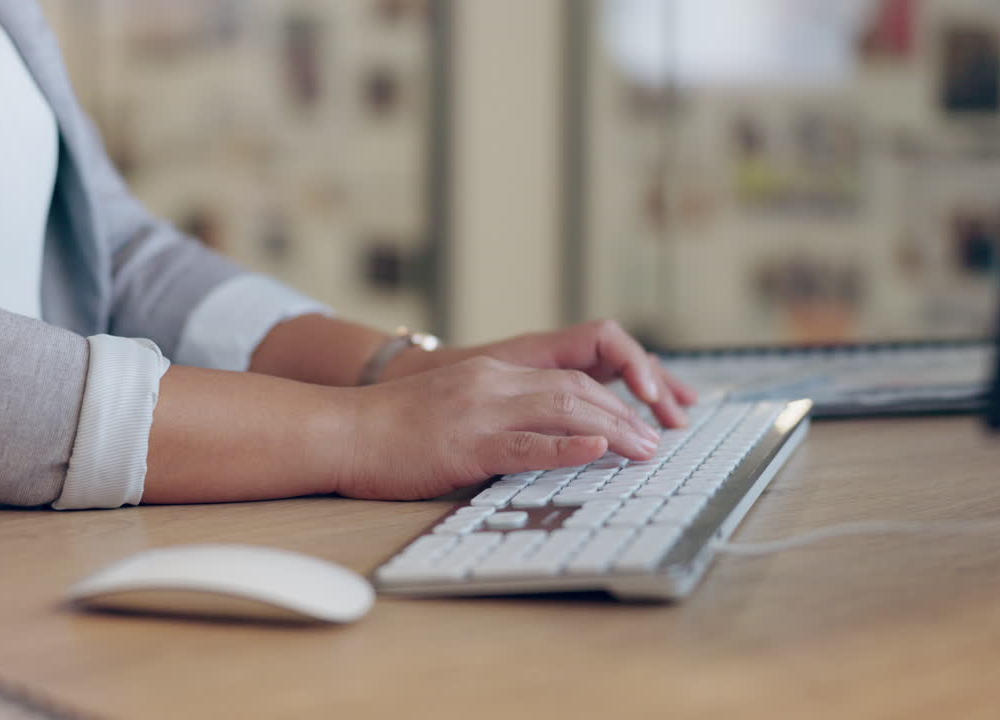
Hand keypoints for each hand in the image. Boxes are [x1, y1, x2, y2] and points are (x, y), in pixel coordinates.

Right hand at [390, 320, 697, 427]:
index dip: (612, 398)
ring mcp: (479, 411)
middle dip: (625, 413)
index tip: (640, 420)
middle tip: (658, 438)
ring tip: (645, 449)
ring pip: (562, 410)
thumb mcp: (450, 410)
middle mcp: (491, 384)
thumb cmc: (389, 431)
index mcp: (490, 375)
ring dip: (612, 429)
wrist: (341, 431)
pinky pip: (526, 444)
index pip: (568, 378)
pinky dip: (566, 447)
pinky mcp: (466, 443)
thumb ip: (494, 417)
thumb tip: (537, 442)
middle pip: (576, 389)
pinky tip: (596, 450)